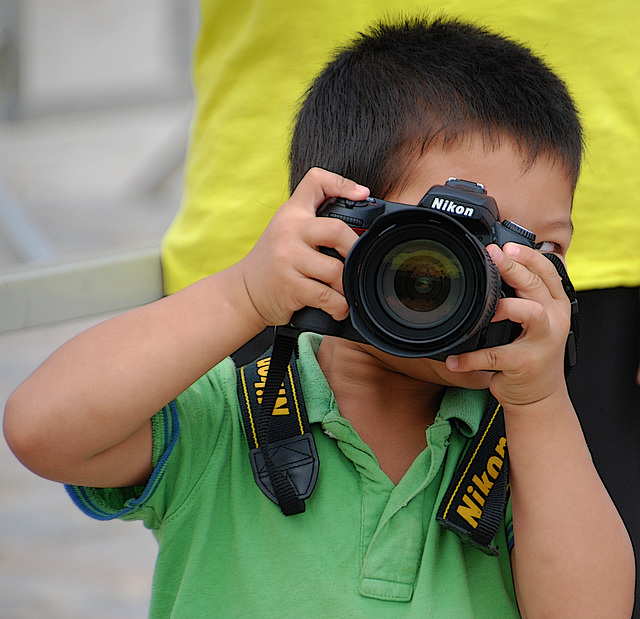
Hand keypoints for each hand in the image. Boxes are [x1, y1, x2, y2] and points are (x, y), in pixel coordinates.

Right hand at [238, 168, 368, 326]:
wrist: (244, 291)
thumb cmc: (274, 261)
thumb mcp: (286, 229)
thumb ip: (314, 221)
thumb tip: (358, 222)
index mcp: (292, 213)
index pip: (316, 181)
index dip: (343, 183)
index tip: (362, 195)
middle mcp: (289, 231)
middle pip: (337, 230)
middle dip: (356, 249)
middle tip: (359, 262)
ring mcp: (288, 258)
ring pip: (336, 270)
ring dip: (348, 285)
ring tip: (346, 290)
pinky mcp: (290, 286)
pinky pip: (326, 296)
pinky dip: (339, 306)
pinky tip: (338, 307)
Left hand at [446, 243, 570, 409]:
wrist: (541, 395)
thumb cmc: (532, 351)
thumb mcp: (536, 319)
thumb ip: (523, 295)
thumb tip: (496, 265)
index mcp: (555, 304)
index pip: (548, 271)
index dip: (528, 256)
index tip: (507, 246)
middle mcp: (554, 319)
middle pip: (537, 285)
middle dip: (515, 268)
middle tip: (493, 256)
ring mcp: (543, 341)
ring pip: (531, 313)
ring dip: (508, 306)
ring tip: (488, 309)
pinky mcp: (526, 363)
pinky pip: (495, 356)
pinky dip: (471, 358)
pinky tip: (454, 360)